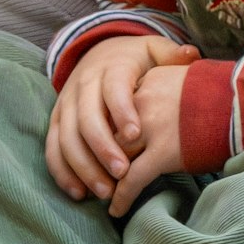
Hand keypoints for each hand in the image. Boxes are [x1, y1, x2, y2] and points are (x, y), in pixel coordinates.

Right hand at [45, 35, 199, 201]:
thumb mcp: (153, 51)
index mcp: (110, 68)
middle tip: (122, 174)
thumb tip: (190, 54)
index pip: (113, 88)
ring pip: (66, 136)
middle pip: (86, 117)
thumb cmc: (134, 60)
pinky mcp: (56, 121)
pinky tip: (79, 193)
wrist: (99, 53)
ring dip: (83, 166)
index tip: (136, 134)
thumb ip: (171, 55)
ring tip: (105, 192)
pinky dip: (62, 172)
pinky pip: (53, 148)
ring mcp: (66, 104)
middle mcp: (83, 85)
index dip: (122, 110)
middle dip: (102, 147)